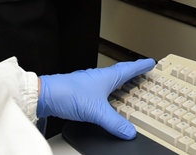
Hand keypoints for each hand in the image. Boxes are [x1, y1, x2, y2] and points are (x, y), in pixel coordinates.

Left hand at [37, 58, 155, 138]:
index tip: (150, 63)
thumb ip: (114, 122)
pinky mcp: (81, 92)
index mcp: (107, 77)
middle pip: (121, 73)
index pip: (129, 69)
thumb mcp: (96, 111)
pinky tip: (106, 101)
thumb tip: (129, 132)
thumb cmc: (68, 93)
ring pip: (110, 82)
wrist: (45, 95)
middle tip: (142, 74)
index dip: (141, 66)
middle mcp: (99, 78)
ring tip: (128, 87)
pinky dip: (109, 94)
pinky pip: (101, 91)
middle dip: (133, 74)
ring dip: (120, 83)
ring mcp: (89, 84)